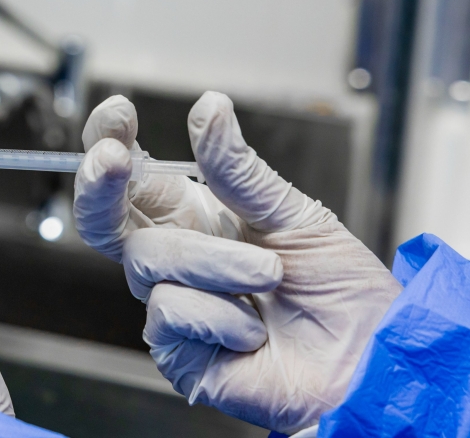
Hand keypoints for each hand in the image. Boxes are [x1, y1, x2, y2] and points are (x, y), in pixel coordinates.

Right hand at [75, 92, 401, 432]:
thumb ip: (240, 169)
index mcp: (196, 219)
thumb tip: (210, 108)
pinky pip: (169, 312)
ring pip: (147, 260)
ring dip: (214, 262)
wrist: (370, 361)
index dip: (112, 142)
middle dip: (100, 185)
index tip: (119, 112)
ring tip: (270, 275)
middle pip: (103, 220)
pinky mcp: (176, 354)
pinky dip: (220, 316)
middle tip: (113, 160)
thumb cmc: (342, 293)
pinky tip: (253, 331)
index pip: (134, 177)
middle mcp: (175, 260)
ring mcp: (172, 307)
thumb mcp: (296, 215)